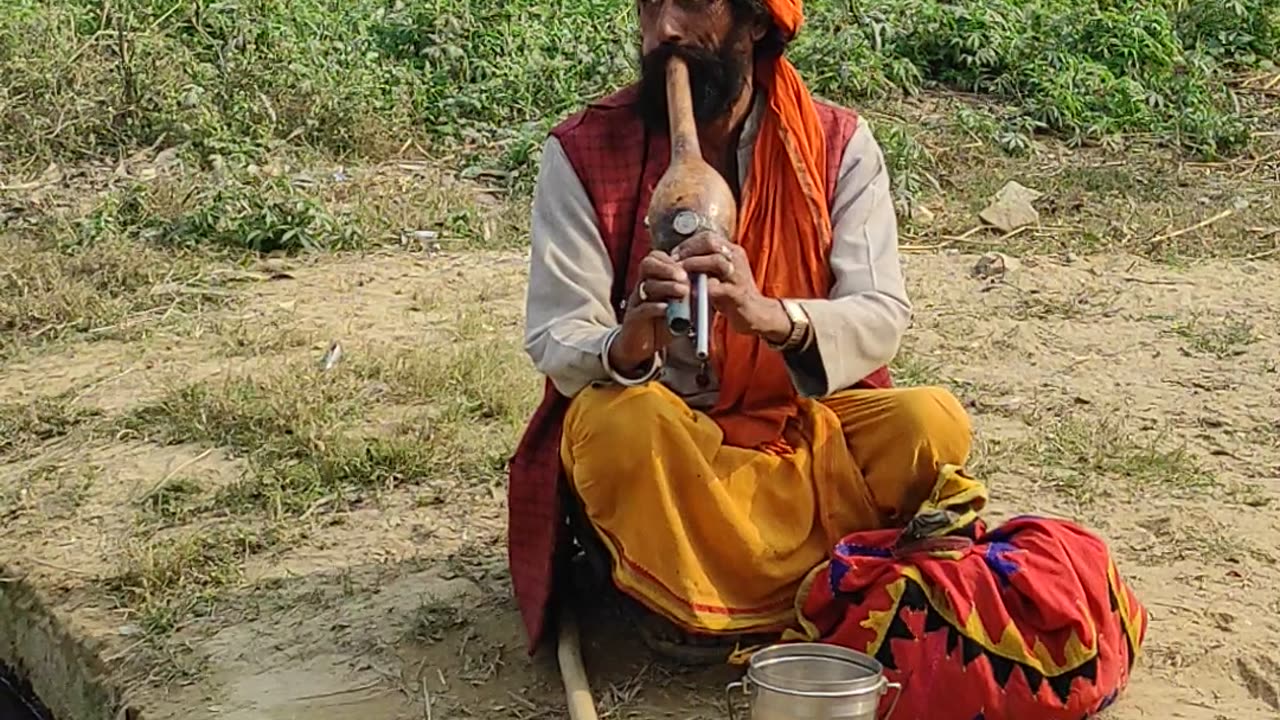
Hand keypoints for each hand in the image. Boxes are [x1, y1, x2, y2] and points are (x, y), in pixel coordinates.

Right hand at [609, 250, 689, 372]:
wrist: (645, 346)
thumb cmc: (665, 323)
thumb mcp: (683, 306)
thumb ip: (695, 295)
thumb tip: (714, 282)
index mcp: (654, 278)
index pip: (657, 258)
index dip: (672, 260)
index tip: (689, 267)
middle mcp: (643, 285)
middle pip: (647, 264)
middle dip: (667, 268)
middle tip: (684, 276)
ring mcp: (637, 301)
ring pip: (646, 285)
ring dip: (666, 286)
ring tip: (683, 292)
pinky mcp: (634, 318)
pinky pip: (642, 309)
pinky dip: (655, 307)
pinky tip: (668, 309)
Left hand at [671, 231, 790, 341]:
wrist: (756, 314)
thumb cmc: (732, 294)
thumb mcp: (720, 274)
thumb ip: (704, 265)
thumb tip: (679, 259)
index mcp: (732, 251)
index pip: (708, 237)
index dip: (688, 244)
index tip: (674, 254)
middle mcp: (737, 259)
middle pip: (711, 243)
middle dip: (689, 251)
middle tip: (673, 262)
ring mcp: (739, 276)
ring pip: (716, 261)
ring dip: (695, 265)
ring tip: (680, 273)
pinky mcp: (738, 294)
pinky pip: (718, 287)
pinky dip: (702, 288)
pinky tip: (691, 291)